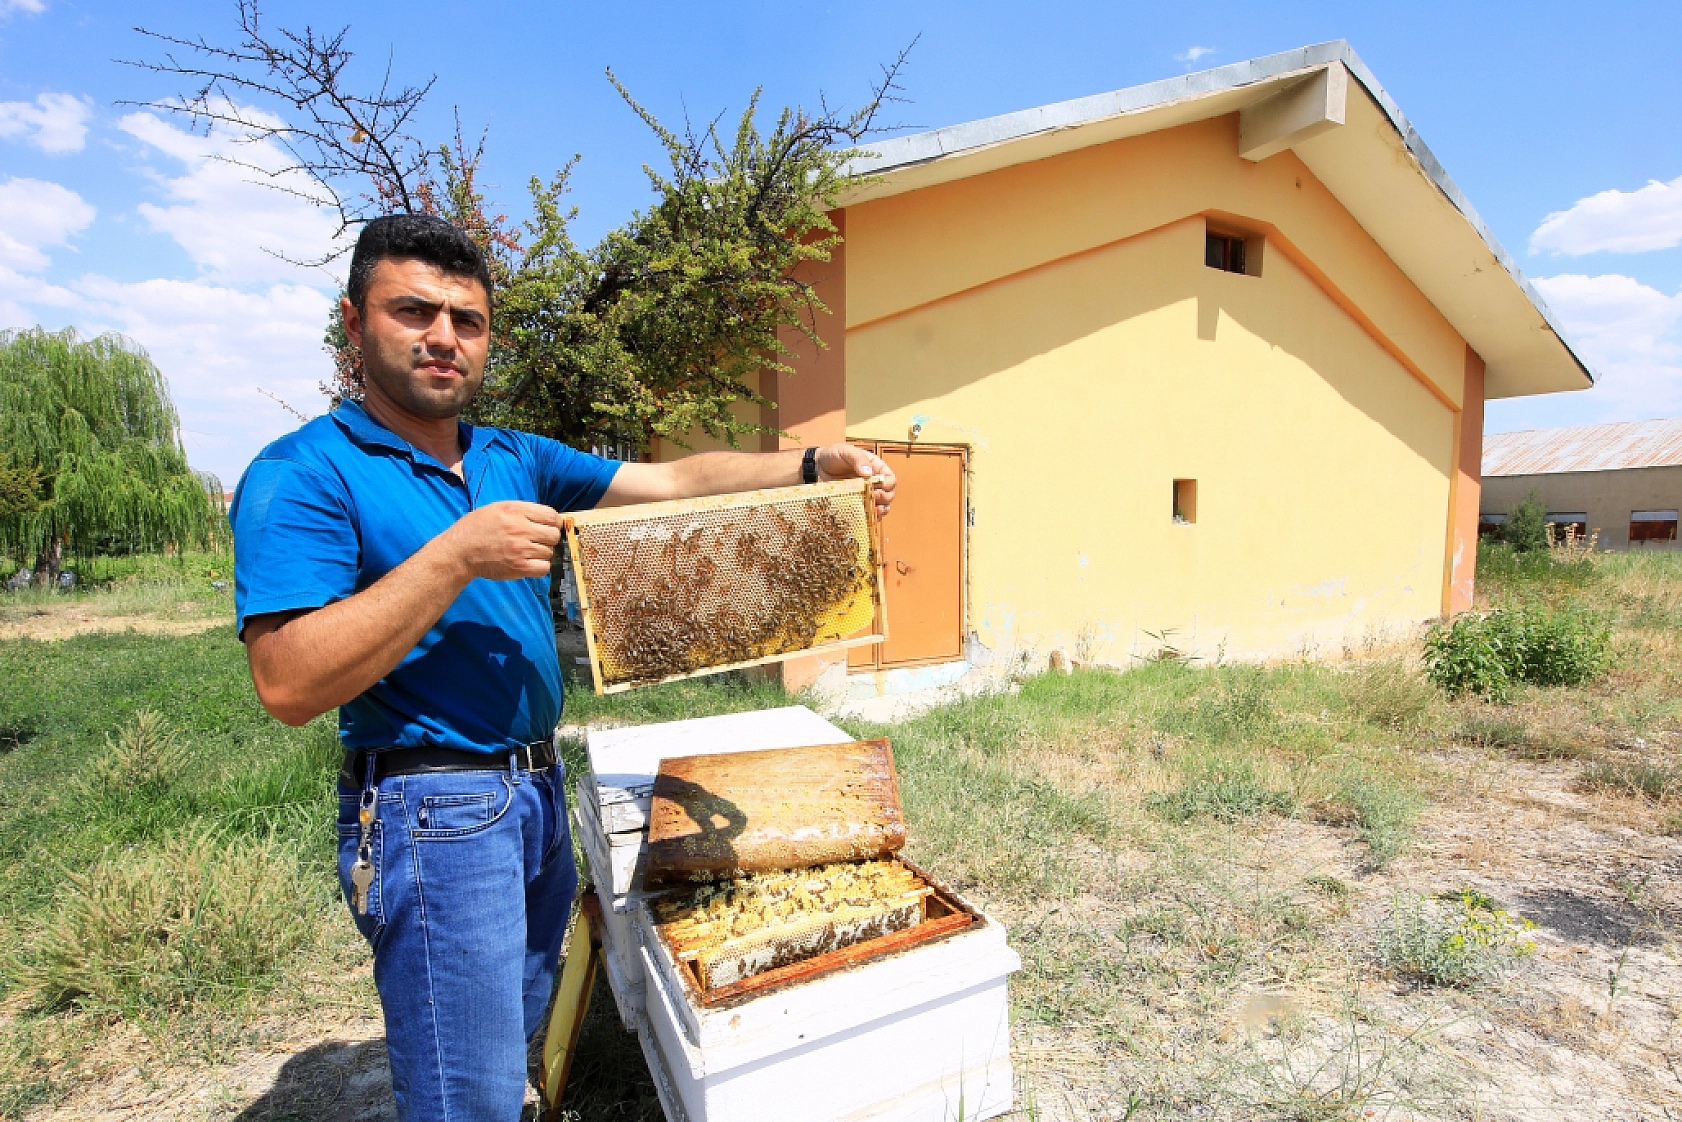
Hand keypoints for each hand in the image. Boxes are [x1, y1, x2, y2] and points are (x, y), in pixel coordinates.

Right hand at [443, 501, 561, 580]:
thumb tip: (546, 517)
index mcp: (516, 511)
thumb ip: (522, 511)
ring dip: (541, 553)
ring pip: (549, 552)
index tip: (548, 526)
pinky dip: (539, 567)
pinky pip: (544, 568)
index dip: (553, 522)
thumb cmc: (476, 529)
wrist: (460, 551)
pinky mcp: (519, 567)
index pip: (552, 515)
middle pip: (553, 535)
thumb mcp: (497, 508)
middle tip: (537, 540)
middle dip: (548, 538)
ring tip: (527, 551)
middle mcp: (520, 529)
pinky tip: (529, 563)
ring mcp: (521, 549)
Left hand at [814, 444, 895, 515]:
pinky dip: (870, 517)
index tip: (880, 486)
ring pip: (881, 506)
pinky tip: (868, 518)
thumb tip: (868, 472)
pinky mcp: (856, 504)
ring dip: (881, 510)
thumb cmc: (833, 455)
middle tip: (875, 497)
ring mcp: (865, 494)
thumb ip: (858, 459)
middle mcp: (873, 482)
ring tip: (875, 511)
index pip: (890, 478)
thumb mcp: (846, 451)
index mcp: (875, 468)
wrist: (816, 466)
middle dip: (885, 498)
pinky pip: (868, 513)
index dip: (888, 484)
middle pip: (889, 494)